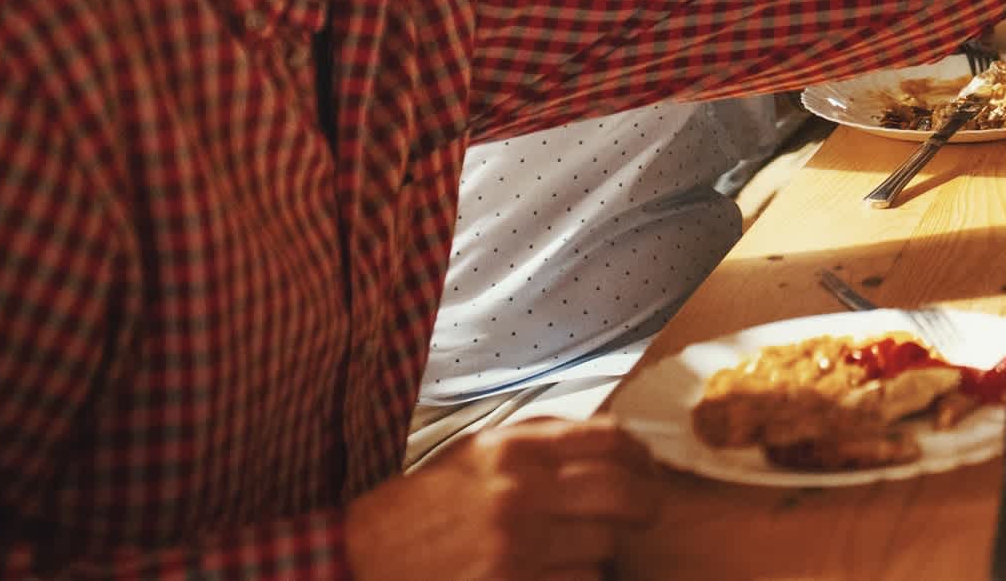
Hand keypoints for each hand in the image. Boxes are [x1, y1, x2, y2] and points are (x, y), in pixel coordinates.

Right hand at [346, 420, 660, 580]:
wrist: (358, 561)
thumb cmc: (416, 511)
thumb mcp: (472, 457)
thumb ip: (536, 442)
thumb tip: (608, 438)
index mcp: (511, 450)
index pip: (609, 439)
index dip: (640, 455)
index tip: (647, 467)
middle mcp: (519, 494)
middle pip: (623, 493)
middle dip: (646, 504)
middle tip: (647, 512)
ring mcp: (517, 547)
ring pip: (605, 546)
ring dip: (604, 550)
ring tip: (584, 548)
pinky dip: (579, 579)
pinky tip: (557, 573)